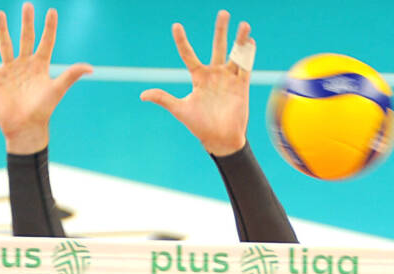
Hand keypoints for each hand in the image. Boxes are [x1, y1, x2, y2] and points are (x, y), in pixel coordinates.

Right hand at [0, 4, 91, 154]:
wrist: (25, 128)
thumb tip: (91, 68)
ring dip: (2, 30)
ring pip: (5, 45)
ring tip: (0, 13)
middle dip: (27, 22)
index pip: (46, 42)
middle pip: (26, 38)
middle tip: (27, 5)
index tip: (52, 11)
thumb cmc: (42, 111)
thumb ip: (71, 75)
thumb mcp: (57, 90)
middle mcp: (25, 65)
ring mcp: (10, 71)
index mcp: (40, 66)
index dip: (49, 27)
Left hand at [138, 10, 252, 155]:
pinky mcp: (241, 86)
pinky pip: (245, 68)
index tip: (176, 26)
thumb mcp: (180, 110)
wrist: (220, 139)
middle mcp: (214, 74)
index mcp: (198, 77)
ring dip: (240, 40)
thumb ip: (164, 99)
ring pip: (235, 54)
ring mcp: (229, 78)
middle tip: (223, 12)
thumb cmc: (200, 126)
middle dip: (220, 30)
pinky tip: (251, 43)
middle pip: (218, 47)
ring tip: (244, 25)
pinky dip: (248, 56)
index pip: (188, 55)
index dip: (182, 41)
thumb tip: (142, 95)